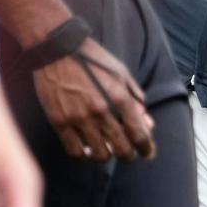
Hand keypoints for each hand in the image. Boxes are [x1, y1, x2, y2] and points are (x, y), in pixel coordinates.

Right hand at [32, 37, 154, 161]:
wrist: (58, 50)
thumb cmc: (93, 60)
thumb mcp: (122, 74)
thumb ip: (136, 99)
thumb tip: (147, 123)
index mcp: (119, 98)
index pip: (139, 134)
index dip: (146, 148)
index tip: (148, 152)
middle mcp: (101, 111)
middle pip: (121, 149)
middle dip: (129, 155)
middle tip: (128, 153)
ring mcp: (78, 118)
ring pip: (99, 154)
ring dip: (107, 155)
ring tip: (107, 150)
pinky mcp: (59, 122)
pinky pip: (74, 151)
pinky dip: (84, 154)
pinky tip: (87, 148)